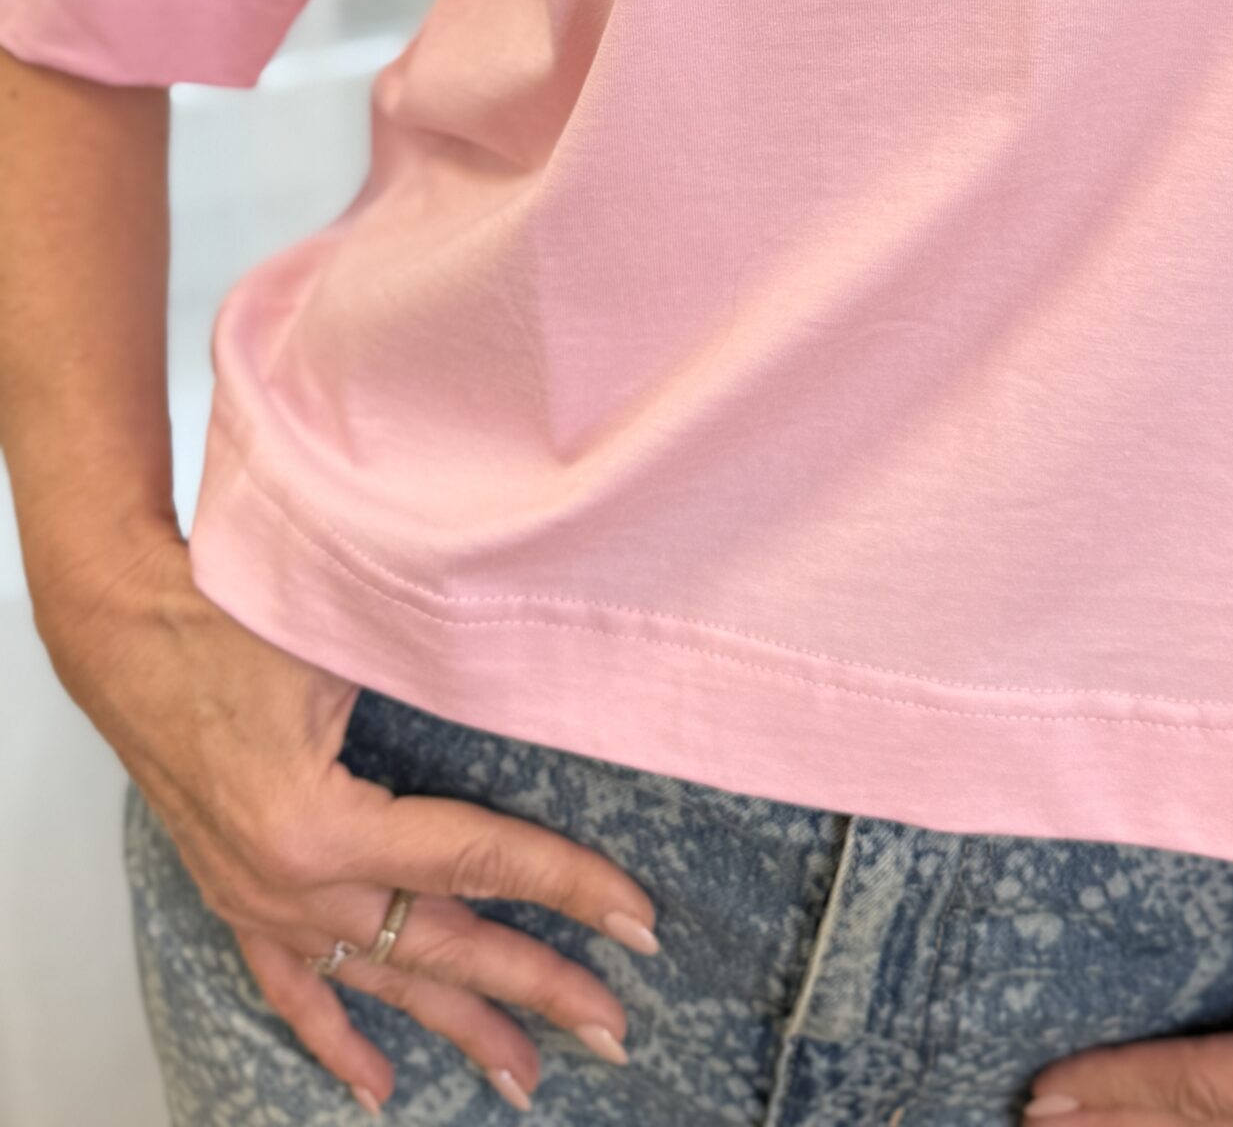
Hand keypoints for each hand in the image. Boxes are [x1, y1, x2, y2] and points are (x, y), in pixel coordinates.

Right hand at [37, 524, 662, 1115]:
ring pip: (379, 977)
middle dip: (536, 986)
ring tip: (526, 1075)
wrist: (128, 629)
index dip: (566, 887)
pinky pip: (294, 986)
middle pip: (441, 942)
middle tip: (613, 1025)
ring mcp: (260, 899)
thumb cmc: (238, 618)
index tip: (638, 920)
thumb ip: (444, 674)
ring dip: (456, 1025)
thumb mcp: (351, 641)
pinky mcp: (236, 894)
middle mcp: (292, 883)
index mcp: (322, 826)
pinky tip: (379, 1089)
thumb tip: (547, 684)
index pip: (476, 863)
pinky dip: (338, 1038)